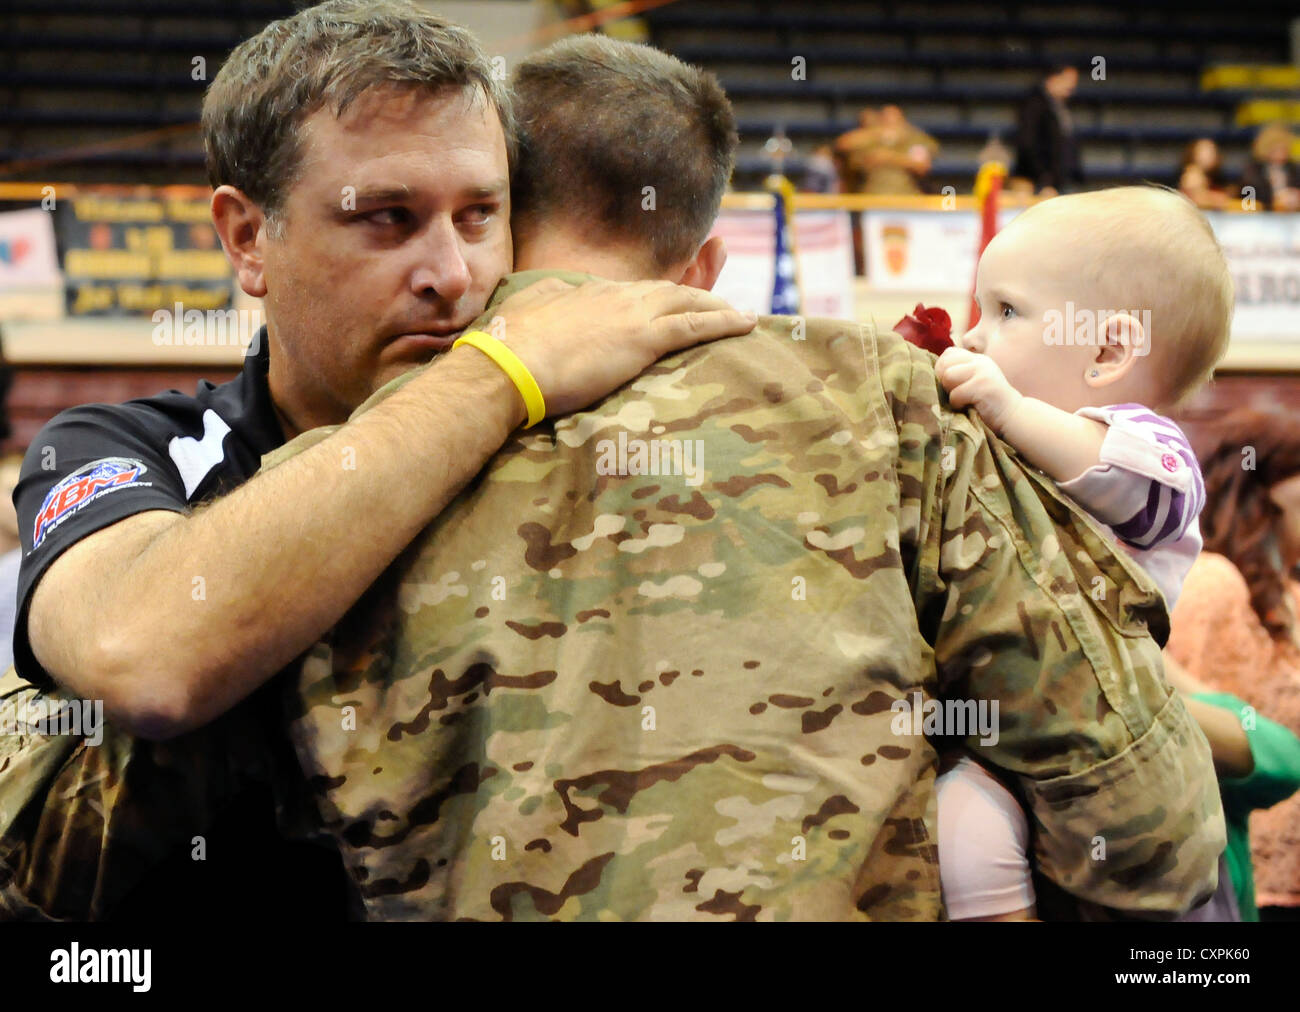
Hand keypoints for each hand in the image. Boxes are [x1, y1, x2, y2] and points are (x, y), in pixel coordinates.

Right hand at [485, 278, 757, 419]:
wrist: (505, 365)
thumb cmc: (505, 348)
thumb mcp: (525, 311)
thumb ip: (547, 300)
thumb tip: (557, 295)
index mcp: (586, 290)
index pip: (633, 292)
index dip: (656, 298)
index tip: (669, 306)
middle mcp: (614, 294)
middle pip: (667, 289)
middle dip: (696, 294)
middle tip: (719, 304)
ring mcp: (631, 314)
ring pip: (688, 301)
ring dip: (716, 306)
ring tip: (739, 315)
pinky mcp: (643, 339)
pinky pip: (695, 326)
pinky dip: (724, 322)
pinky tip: (746, 323)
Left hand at [935, 347, 1022, 433]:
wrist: (1013, 416)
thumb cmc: (988, 404)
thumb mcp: (975, 382)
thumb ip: (959, 374)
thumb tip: (931, 373)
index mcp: (977, 360)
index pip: (948, 353)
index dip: (942, 369)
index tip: (949, 384)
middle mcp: (980, 362)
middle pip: (945, 364)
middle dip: (944, 382)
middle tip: (956, 394)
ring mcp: (983, 372)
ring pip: (948, 377)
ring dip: (950, 393)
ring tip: (963, 400)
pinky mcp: (983, 386)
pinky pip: (956, 394)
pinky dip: (958, 404)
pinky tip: (969, 407)